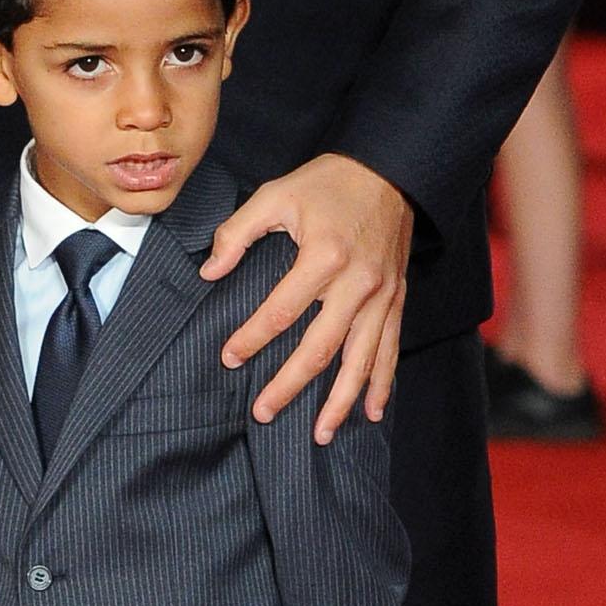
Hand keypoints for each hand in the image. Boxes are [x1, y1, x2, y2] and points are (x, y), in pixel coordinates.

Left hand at [203, 152, 414, 443]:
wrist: (392, 171)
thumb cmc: (329, 184)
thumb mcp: (276, 194)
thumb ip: (237, 233)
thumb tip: (208, 272)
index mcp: (324, 257)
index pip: (280, 311)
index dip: (251, 338)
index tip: (229, 358)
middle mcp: (357, 284)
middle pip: (319, 349)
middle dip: (289, 386)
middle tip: (263, 413)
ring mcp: (381, 297)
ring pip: (359, 362)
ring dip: (339, 401)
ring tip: (321, 434)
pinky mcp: (396, 300)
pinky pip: (389, 350)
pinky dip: (381, 383)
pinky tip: (370, 411)